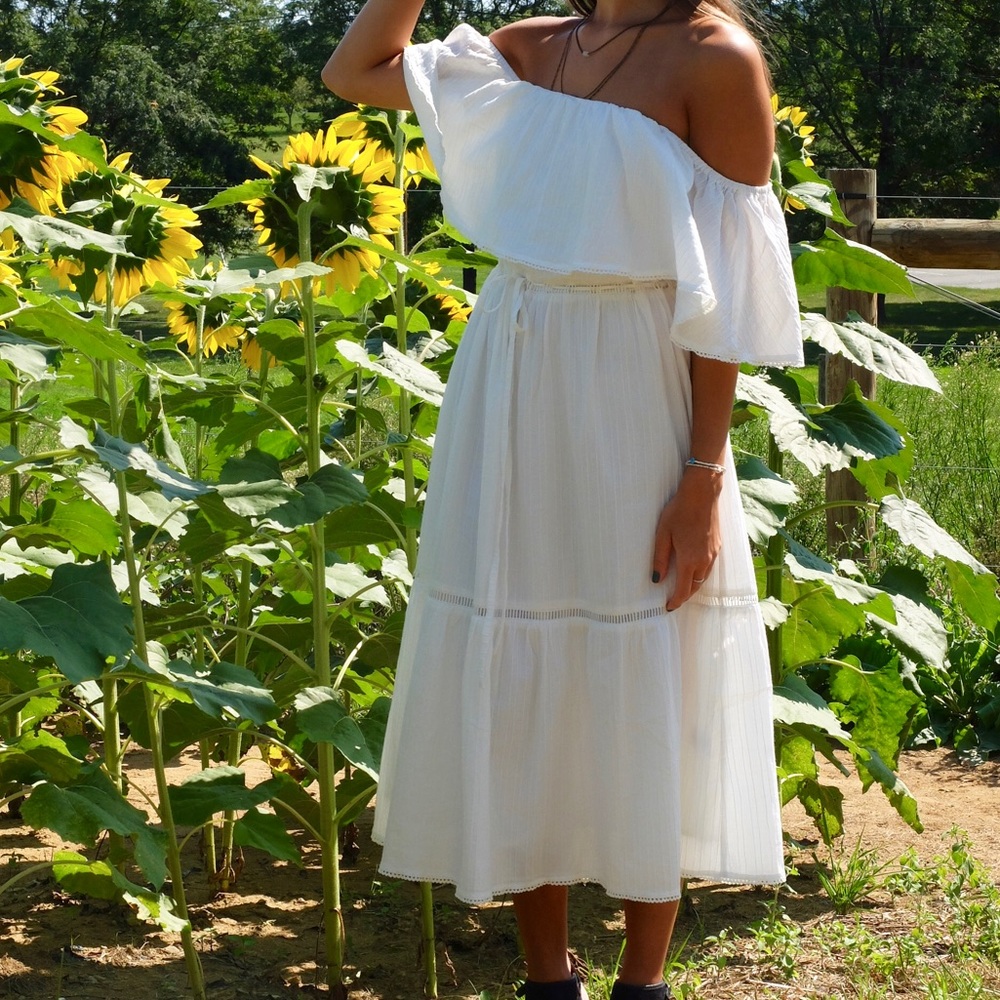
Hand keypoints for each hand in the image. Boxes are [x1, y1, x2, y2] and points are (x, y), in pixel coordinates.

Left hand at [651, 470, 721, 610]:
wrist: (702, 494)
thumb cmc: (679, 511)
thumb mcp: (663, 534)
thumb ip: (660, 558)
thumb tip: (657, 579)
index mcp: (689, 559)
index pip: (683, 589)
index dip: (676, 601)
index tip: (668, 607)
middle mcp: (704, 560)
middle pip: (695, 587)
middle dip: (685, 596)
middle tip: (674, 600)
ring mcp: (714, 553)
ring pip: (704, 578)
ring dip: (693, 586)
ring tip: (682, 588)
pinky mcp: (718, 546)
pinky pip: (710, 568)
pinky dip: (701, 575)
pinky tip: (694, 571)